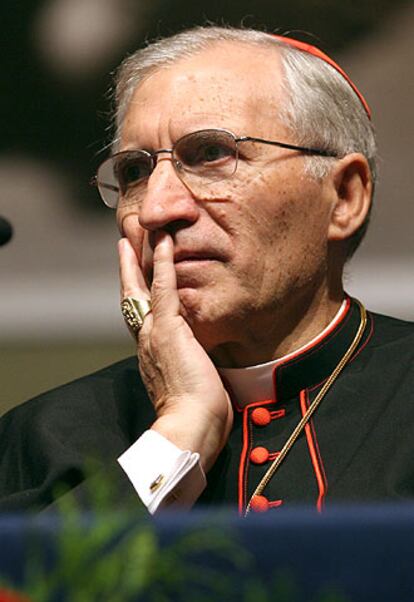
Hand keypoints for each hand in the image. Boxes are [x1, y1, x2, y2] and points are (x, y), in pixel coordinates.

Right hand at [118, 233, 232, 471]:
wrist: (190, 428)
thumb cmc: (195, 415)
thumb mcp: (189, 385)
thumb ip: (189, 367)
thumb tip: (200, 362)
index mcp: (150, 353)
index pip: (140, 315)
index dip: (134, 292)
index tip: (132, 275)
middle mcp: (146, 339)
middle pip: (131, 295)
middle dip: (127, 268)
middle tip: (123, 243)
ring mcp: (155, 332)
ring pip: (142, 287)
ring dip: (140, 257)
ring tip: (138, 232)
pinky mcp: (169, 329)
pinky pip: (164, 289)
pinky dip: (163, 264)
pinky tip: (165, 243)